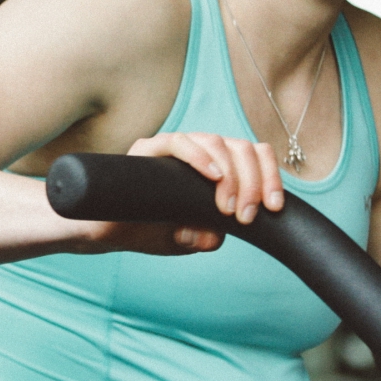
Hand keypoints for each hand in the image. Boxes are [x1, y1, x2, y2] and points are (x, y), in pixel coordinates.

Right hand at [77, 132, 284, 255]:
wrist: (106, 234)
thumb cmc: (148, 231)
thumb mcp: (187, 238)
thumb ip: (206, 235)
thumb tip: (216, 234)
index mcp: (214, 166)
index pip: (254, 155)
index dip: (270, 177)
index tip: (274, 208)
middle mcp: (198, 151)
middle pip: (241, 147)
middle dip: (252, 182)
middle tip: (246, 216)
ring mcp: (174, 147)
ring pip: (216, 141)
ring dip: (230, 175)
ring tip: (226, 208)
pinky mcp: (148, 149)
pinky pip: (179, 141)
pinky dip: (200, 157)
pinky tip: (212, 177)